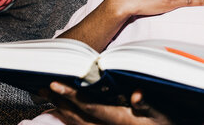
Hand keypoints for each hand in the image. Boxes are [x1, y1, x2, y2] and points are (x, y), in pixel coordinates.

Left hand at [47, 82, 172, 124]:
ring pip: (77, 123)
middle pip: (77, 116)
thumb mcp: (160, 115)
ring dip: (62, 108)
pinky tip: (64, 109)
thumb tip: (135, 95)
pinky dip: (70, 117)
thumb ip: (147, 104)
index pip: (89, 106)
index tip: (55, 83)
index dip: (72, 95)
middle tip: (42, 86)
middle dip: (59, 101)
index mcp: (119, 121)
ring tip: (48, 95)